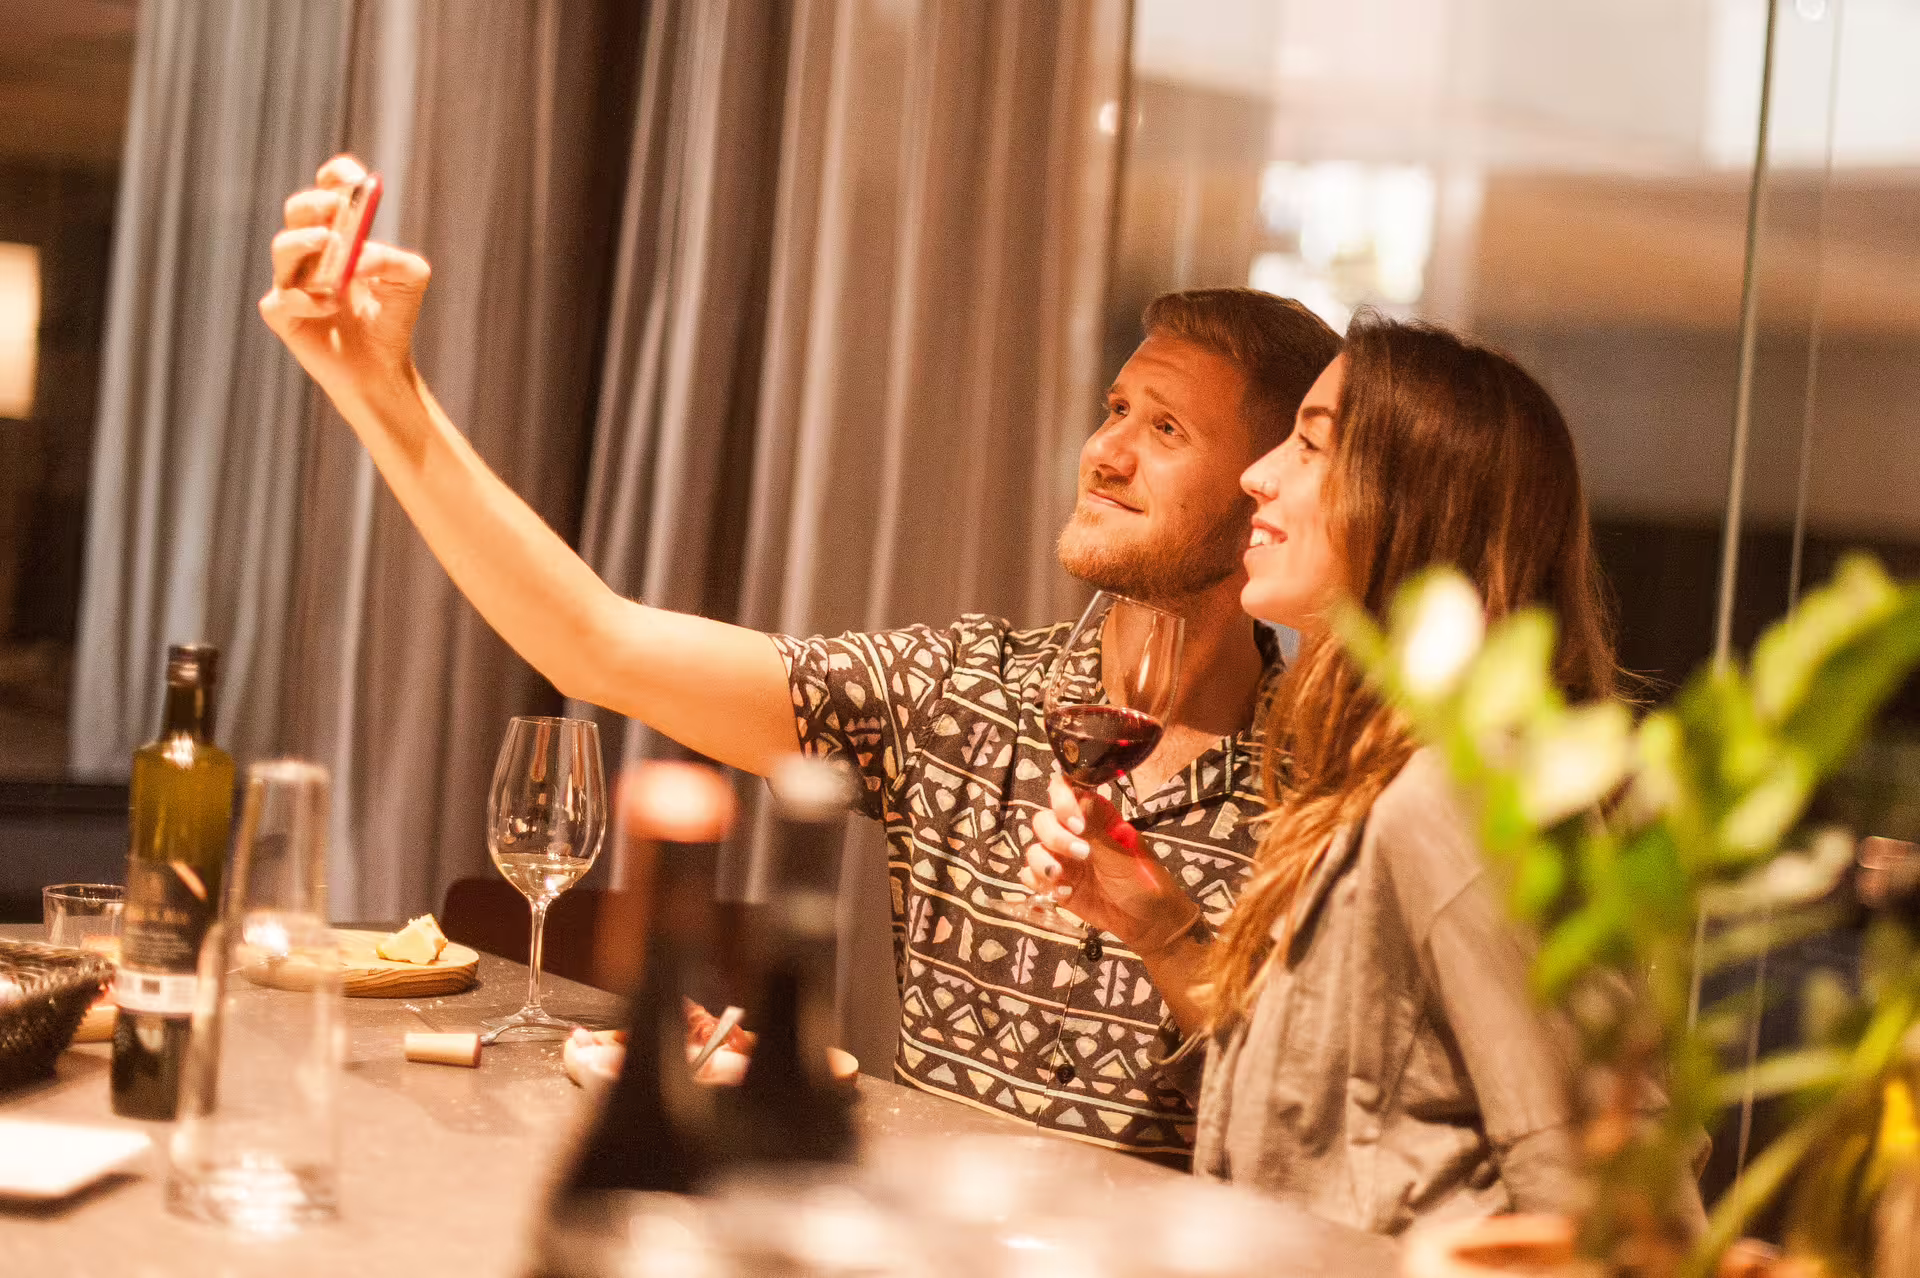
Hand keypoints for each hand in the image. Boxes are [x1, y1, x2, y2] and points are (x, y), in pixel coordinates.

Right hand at [258, 154, 430, 402]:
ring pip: (282, 247)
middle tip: (336, 212)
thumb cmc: (392, 319)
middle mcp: (311, 252)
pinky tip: (331, 306)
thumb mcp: (410, 282)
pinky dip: (305, 299)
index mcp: (339, 234)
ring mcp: (292, 281)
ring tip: (332, 249)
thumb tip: (360, 255)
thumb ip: (396, 260)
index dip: (337, 178)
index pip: (329, 190)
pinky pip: (281, 299)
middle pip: (298, 210)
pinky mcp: (284, 315)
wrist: (382, 368)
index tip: (353, 180)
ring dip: (306, 244)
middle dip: (315, 203)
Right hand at [1025, 771, 1199, 953]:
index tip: (1075, 823)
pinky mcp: (1056, 883)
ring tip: (1062, 879)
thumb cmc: (1145, 883)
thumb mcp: (1123, 858)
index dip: (1063, 800)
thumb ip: (1096, 835)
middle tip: (1081, 855)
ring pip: (1035, 848)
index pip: (1068, 790)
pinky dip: (1039, 882)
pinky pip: (1031, 876)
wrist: (1148, 924)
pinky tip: (1063, 893)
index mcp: (1096, 816)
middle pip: (1044, 820)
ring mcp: (1063, 859)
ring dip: (1043, 862)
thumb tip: (1077, 802)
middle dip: (1055, 837)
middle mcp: (1075, 833)